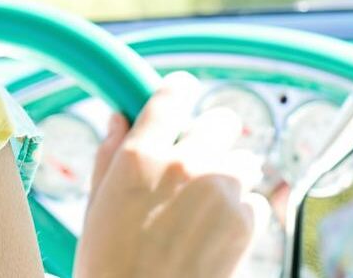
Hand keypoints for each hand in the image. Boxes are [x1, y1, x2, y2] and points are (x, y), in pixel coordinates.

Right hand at [72, 71, 269, 277]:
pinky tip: (215, 234)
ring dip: (230, 175)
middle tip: (199, 159)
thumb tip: (119, 117)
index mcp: (141, 156)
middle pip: (222, 120)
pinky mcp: (246, 223)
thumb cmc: (108, 266)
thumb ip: (110, 155)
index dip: (180, 91)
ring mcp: (221, 193)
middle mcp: (186, 165)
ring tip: (206, 207)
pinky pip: (255, 200)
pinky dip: (242, 212)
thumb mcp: (96, 206)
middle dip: (213, 136)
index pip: (173, 93)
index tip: (183, 94)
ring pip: (244, 160)